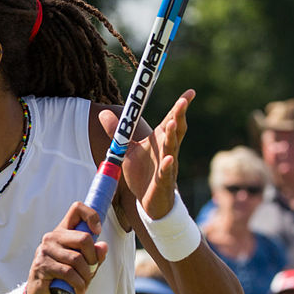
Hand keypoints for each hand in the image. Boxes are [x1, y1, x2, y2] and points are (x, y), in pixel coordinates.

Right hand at [26, 201, 108, 293]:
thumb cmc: (64, 279)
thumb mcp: (84, 267)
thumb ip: (94, 256)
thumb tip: (103, 247)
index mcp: (63, 231)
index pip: (77, 209)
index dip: (92, 216)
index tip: (97, 231)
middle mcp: (52, 236)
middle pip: (84, 238)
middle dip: (93, 258)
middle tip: (92, 270)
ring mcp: (45, 250)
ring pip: (77, 259)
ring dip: (86, 276)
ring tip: (84, 284)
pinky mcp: (42, 264)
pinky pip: (68, 273)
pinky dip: (79, 284)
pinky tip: (79, 291)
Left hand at [99, 89, 194, 218]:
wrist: (149, 201)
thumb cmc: (142, 173)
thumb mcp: (127, 149)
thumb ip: (117, 131)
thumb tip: (102, 112)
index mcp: (160, 141)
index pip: (171, 120)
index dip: (180, 107)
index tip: (191, 92)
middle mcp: (167, 150)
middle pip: (176, 131)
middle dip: (179, 116)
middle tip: (183, 101)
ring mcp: (167, 166)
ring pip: (172, 149)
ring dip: (173, 136)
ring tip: (173, 123)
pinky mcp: (163, 182)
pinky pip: (166, 172)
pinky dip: (167, 166)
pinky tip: (169, 159)